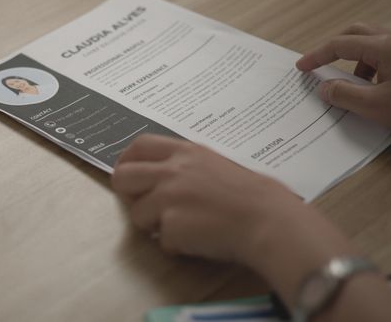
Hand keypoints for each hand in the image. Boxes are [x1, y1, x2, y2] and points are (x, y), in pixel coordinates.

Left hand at [112, 134, 390, 320]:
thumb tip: (161, 175)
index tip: (129, 173)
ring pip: (137, 214)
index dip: (128, 161)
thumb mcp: (216, 166)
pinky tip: (200, 239)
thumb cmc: (252, 196)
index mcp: (185, 152)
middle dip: (128, 195)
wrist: (268, 220)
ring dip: (155, 226)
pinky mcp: (170, 225)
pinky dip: (175, 245)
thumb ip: (186, 167)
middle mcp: (172, 170)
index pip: (139, 146)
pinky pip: (160, 240)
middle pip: (122, 177)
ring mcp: (168, 197)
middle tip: (146, 207)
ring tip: (187, 226)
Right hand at [296, 23, 390, 154]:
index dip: (317, 56)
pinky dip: (370, 63)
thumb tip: (325, 87)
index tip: (301, 67)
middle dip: (333, 47)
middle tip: (319, 64)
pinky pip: (385, 52)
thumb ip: (344, 94)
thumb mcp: (374, 106)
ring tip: (349, 83)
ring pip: (371, 40)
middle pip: (355, 32)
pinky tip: (372, 86)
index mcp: (383, 47)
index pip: (340, 44)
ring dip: (353, 57)